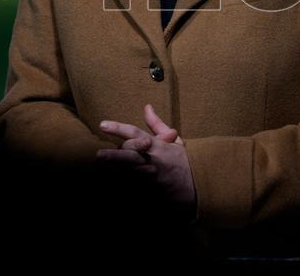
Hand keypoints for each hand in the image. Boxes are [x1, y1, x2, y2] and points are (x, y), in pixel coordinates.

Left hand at [96, 104, 195, 219]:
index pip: (136, 133)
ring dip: (117, 172)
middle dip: (115, 155)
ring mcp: (154, 177)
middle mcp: (154, 160)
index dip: (119, 128)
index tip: (103, 125)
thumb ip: (157, 125)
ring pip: (132, 173)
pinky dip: (128, 188)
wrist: (201, 186)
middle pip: (131, 155)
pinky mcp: (155, 192)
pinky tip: (114, 189)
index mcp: (158, 145)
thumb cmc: (185, 161)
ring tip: (101, 173)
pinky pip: (138, 190)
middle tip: (98, 155)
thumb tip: (146, 107)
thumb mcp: (175, 140)